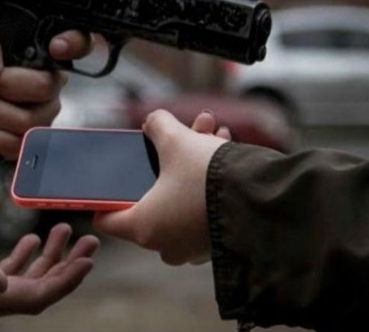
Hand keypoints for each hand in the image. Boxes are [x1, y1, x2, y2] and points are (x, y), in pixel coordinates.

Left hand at [0, 6, 92, 159]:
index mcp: (41, 48)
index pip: (80, 43)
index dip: (75, 44)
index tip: (56, 46)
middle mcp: (50, 81)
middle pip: (45, 87)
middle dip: (3, 85)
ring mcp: (42, 113)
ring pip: (29, 120)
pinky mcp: (27, 141)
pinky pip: (17, 145)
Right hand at [0, 221, 98, 321]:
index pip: (33, 298)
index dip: (65, 281)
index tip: (88, 260)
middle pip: (38, 289)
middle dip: (68, 267)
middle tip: (91, 241)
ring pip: (26, 279)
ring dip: (52, 258)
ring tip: (68, 231)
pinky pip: (7, 271)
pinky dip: (26, 255)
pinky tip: (36, 238)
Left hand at [94, 109, 228, 264]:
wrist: (263, 199)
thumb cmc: (209, 176)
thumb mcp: (177, 141)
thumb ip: (157, 126)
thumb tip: (153, 120)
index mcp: (142, 227)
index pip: (106, 218)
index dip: (105, 197)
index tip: (112, 181)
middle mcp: (164, 244)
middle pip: (151, 198)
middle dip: (165, 162)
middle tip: (179, 137)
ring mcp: (191, 247)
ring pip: (181, 198)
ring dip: (192, 163)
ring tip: (210, 130)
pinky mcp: (216, 243)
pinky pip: (202, 207)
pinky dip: (208, 182)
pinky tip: (223, 147)